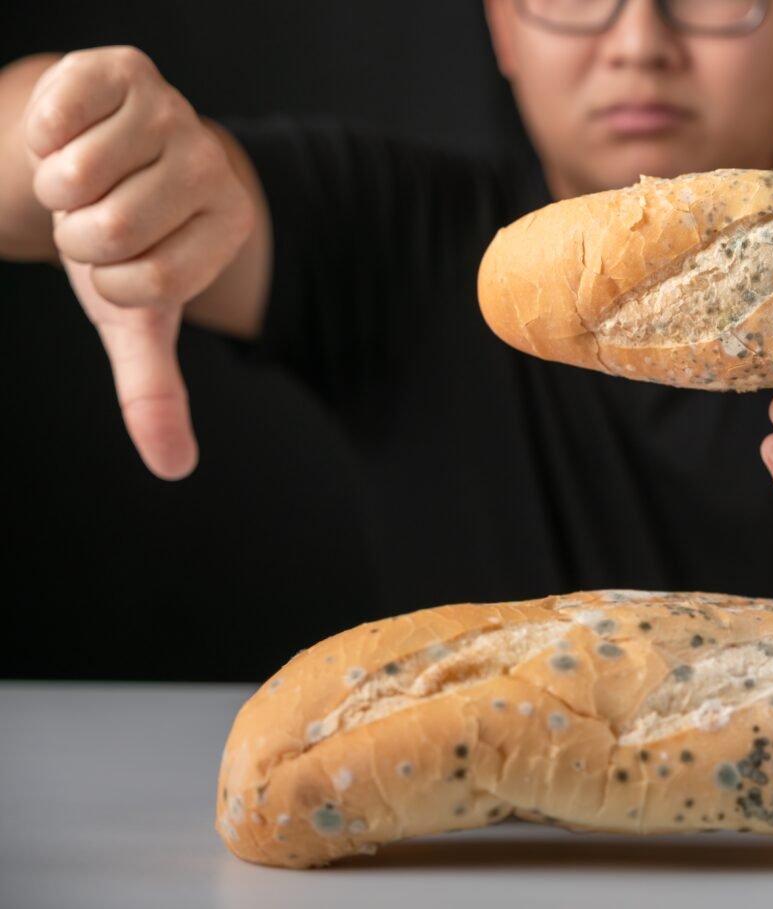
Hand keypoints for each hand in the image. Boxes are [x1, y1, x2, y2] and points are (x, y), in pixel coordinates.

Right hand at [24, 47, 255, 477]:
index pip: (149, 282)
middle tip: (95, 215)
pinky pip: (59, 115)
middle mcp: (213, 168)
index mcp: (226, 228)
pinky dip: (41, 133)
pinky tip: (66, 133)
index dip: (110, 278)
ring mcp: (174, 114)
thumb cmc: (117, 239)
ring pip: (77, 177)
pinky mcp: (126, 70)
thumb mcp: (133, 316)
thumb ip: (154, 390)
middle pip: (110, 230)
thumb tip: (174, 468)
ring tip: (81, 178)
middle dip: (79, 234)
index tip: (117, 258)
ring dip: (56, 186)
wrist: (93, 153)